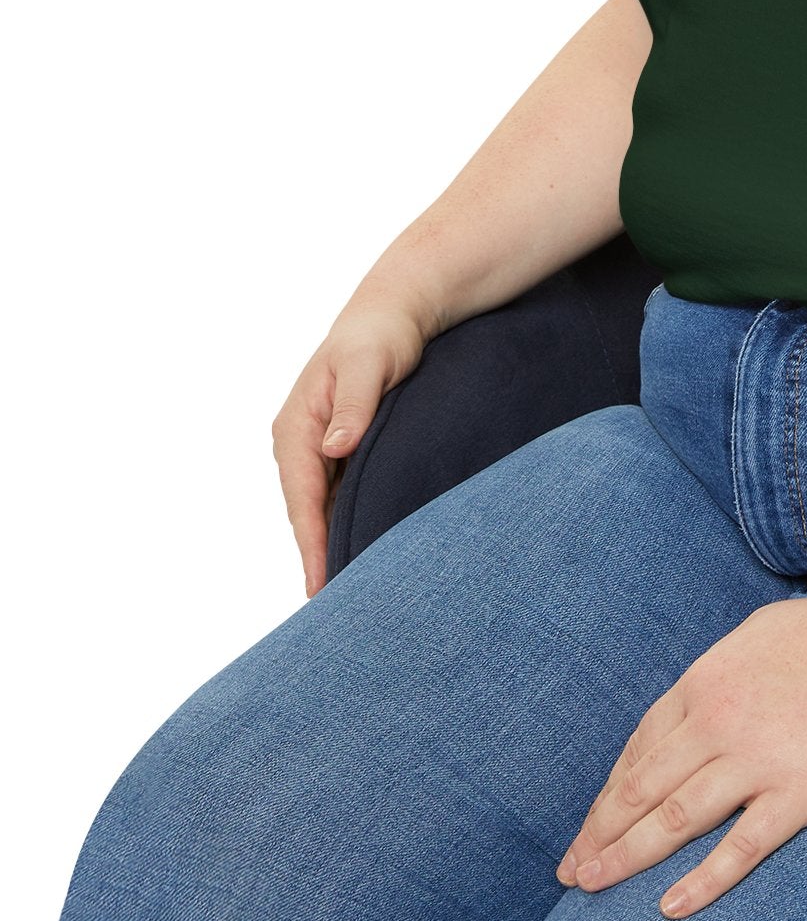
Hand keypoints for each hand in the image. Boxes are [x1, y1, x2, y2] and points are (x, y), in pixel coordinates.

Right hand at [271, 290, 434, 598]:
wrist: (397, 310)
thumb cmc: (382, 334)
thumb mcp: (368, 364)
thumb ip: (354, 405)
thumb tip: (333, 447)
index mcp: (295, 428)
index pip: (301, 499)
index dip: (311, 545)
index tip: (321, 587)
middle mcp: (299, 443)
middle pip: (308, 512)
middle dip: (320, 555)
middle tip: (337, 610)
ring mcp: (319, 447)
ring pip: (323, 507)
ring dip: (334, 542)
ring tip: (352, 592)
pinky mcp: (341, 448)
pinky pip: (340, 494)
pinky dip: (348, 520)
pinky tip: (366, 547)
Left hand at [555, 588, 806, 919]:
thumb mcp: (763, 633)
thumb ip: (722, 673)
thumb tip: (694, 704)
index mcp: (709, 679)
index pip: (641, 745)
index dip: (610, 791)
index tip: (591, 823)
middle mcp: (720, 720)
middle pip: (642, 787)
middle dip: (600, 834)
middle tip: (571, 870)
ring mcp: (758, 759)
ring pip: (673, 820)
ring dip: (626, 859)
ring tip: (593, 886)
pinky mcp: (800, 793)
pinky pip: (739, 849)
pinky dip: (701, 882)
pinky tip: (671, 907)